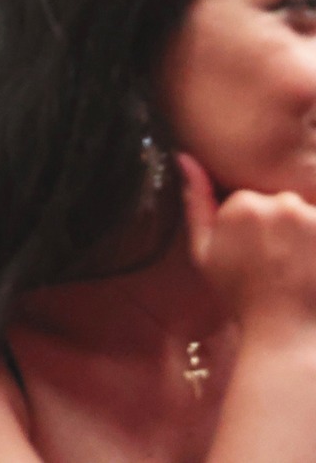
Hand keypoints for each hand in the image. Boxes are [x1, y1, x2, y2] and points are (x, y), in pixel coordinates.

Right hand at [181, 153, 315, 341]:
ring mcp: (311, 217)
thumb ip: (196, 201)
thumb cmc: (241, 294)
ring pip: (307, 217)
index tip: (252, 257)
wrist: (286, 330)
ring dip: (304, 238)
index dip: (250, 231)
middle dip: (282, 231)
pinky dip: (313, 246)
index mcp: (242, 204)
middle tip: (278, 266)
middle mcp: (279, 203)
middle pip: (281, 206)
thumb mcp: (204, 251)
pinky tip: (307, 268)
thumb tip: (184, 157)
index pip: (250, 202)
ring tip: (298, 269)